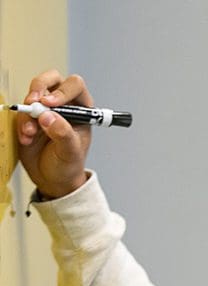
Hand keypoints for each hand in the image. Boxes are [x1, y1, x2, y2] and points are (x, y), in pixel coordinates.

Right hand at [16, 70, 92, 198]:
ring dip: (28, 112)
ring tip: (30, 133)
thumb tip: (49, 116)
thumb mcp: (70, 152)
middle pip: (51, 79)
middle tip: (33, 102)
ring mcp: (45, 110)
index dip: (62, 90)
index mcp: (82, 109)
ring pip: (32, 95)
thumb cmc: (69, 165)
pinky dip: (21, 123)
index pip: (74, 86)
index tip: (50, 103)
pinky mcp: (29, 118)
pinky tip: (26, 139)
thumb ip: (63, 134)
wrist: (52, 179)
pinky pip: (21, 112)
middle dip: (39, 88)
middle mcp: (64, 105)